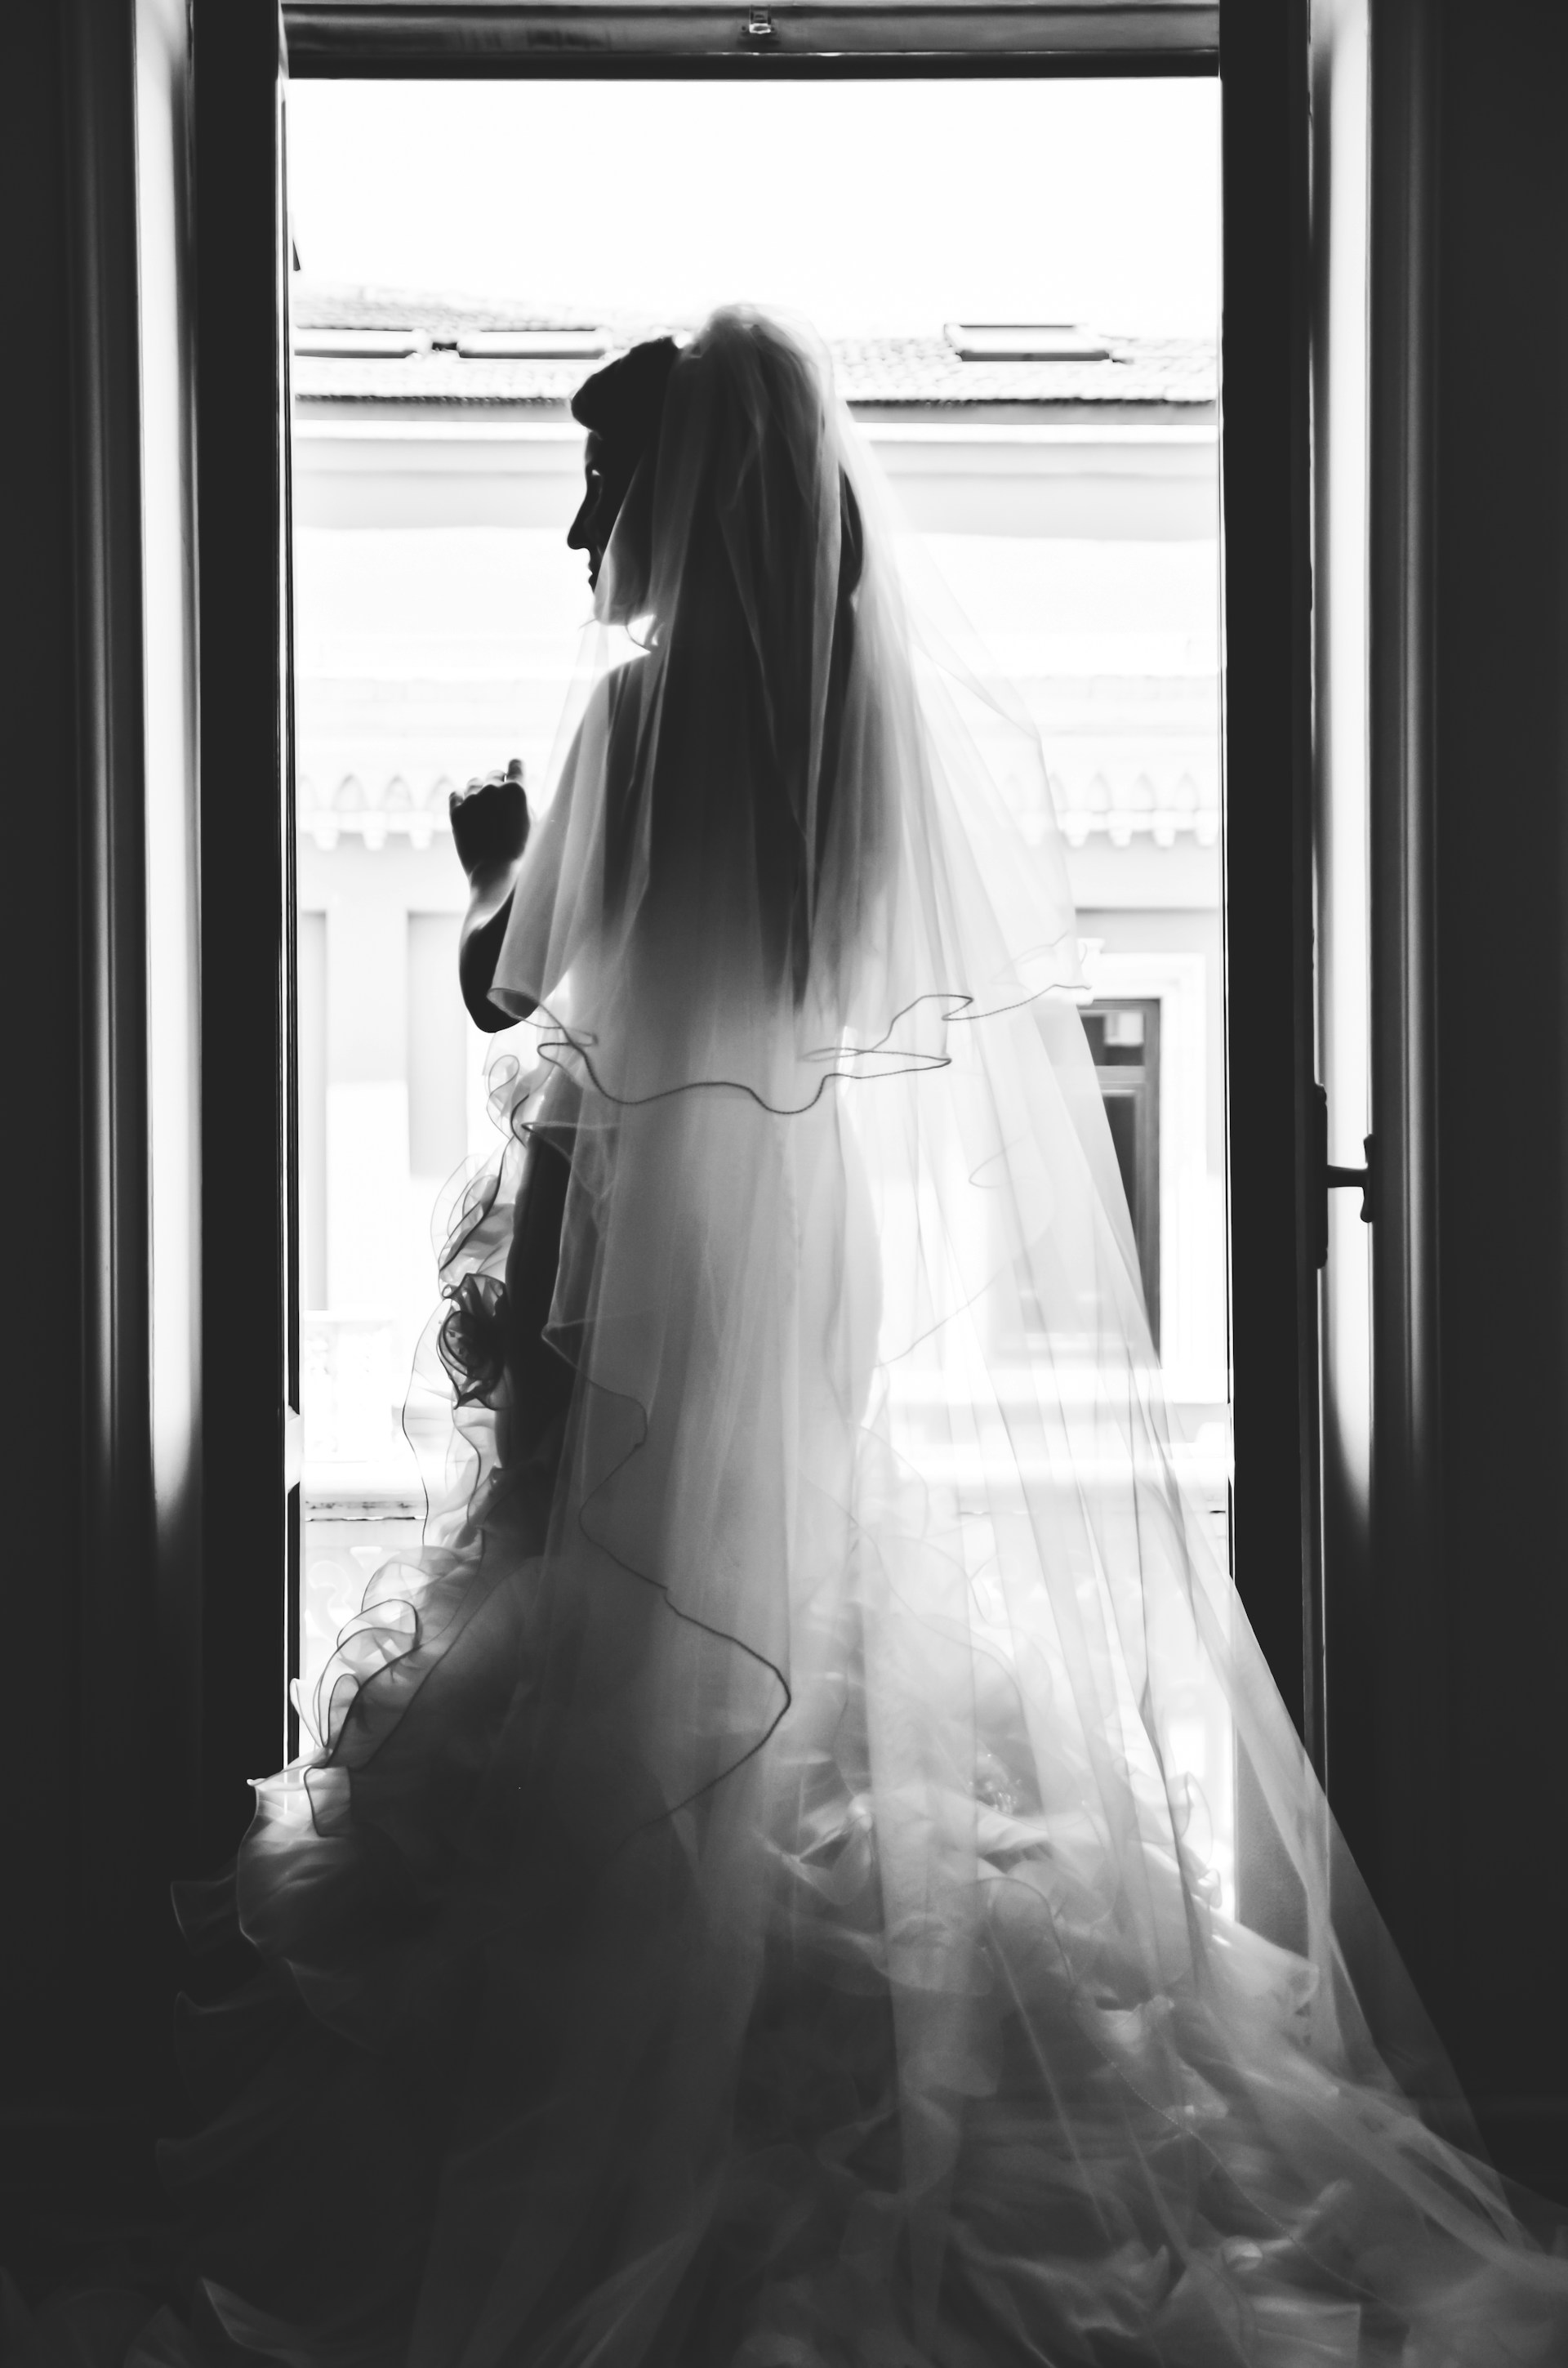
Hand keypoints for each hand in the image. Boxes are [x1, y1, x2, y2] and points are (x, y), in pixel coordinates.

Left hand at [450, 761, 529, 881]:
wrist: (494, 873)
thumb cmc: (519, 851)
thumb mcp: (532, 822)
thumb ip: (523, 800)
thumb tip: (514, 786)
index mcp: (516, 790)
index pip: (516, 763)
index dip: (515, 770)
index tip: (513, 778)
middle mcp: (493, 789)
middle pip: (494, 774)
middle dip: (497, 786)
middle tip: (499, 806)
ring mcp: (473, 798)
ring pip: (474, 782)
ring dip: (479, 792)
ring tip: (484, 812)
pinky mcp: (456, 811)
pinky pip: (456, 793)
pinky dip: (461, 799)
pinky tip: (468, 811)